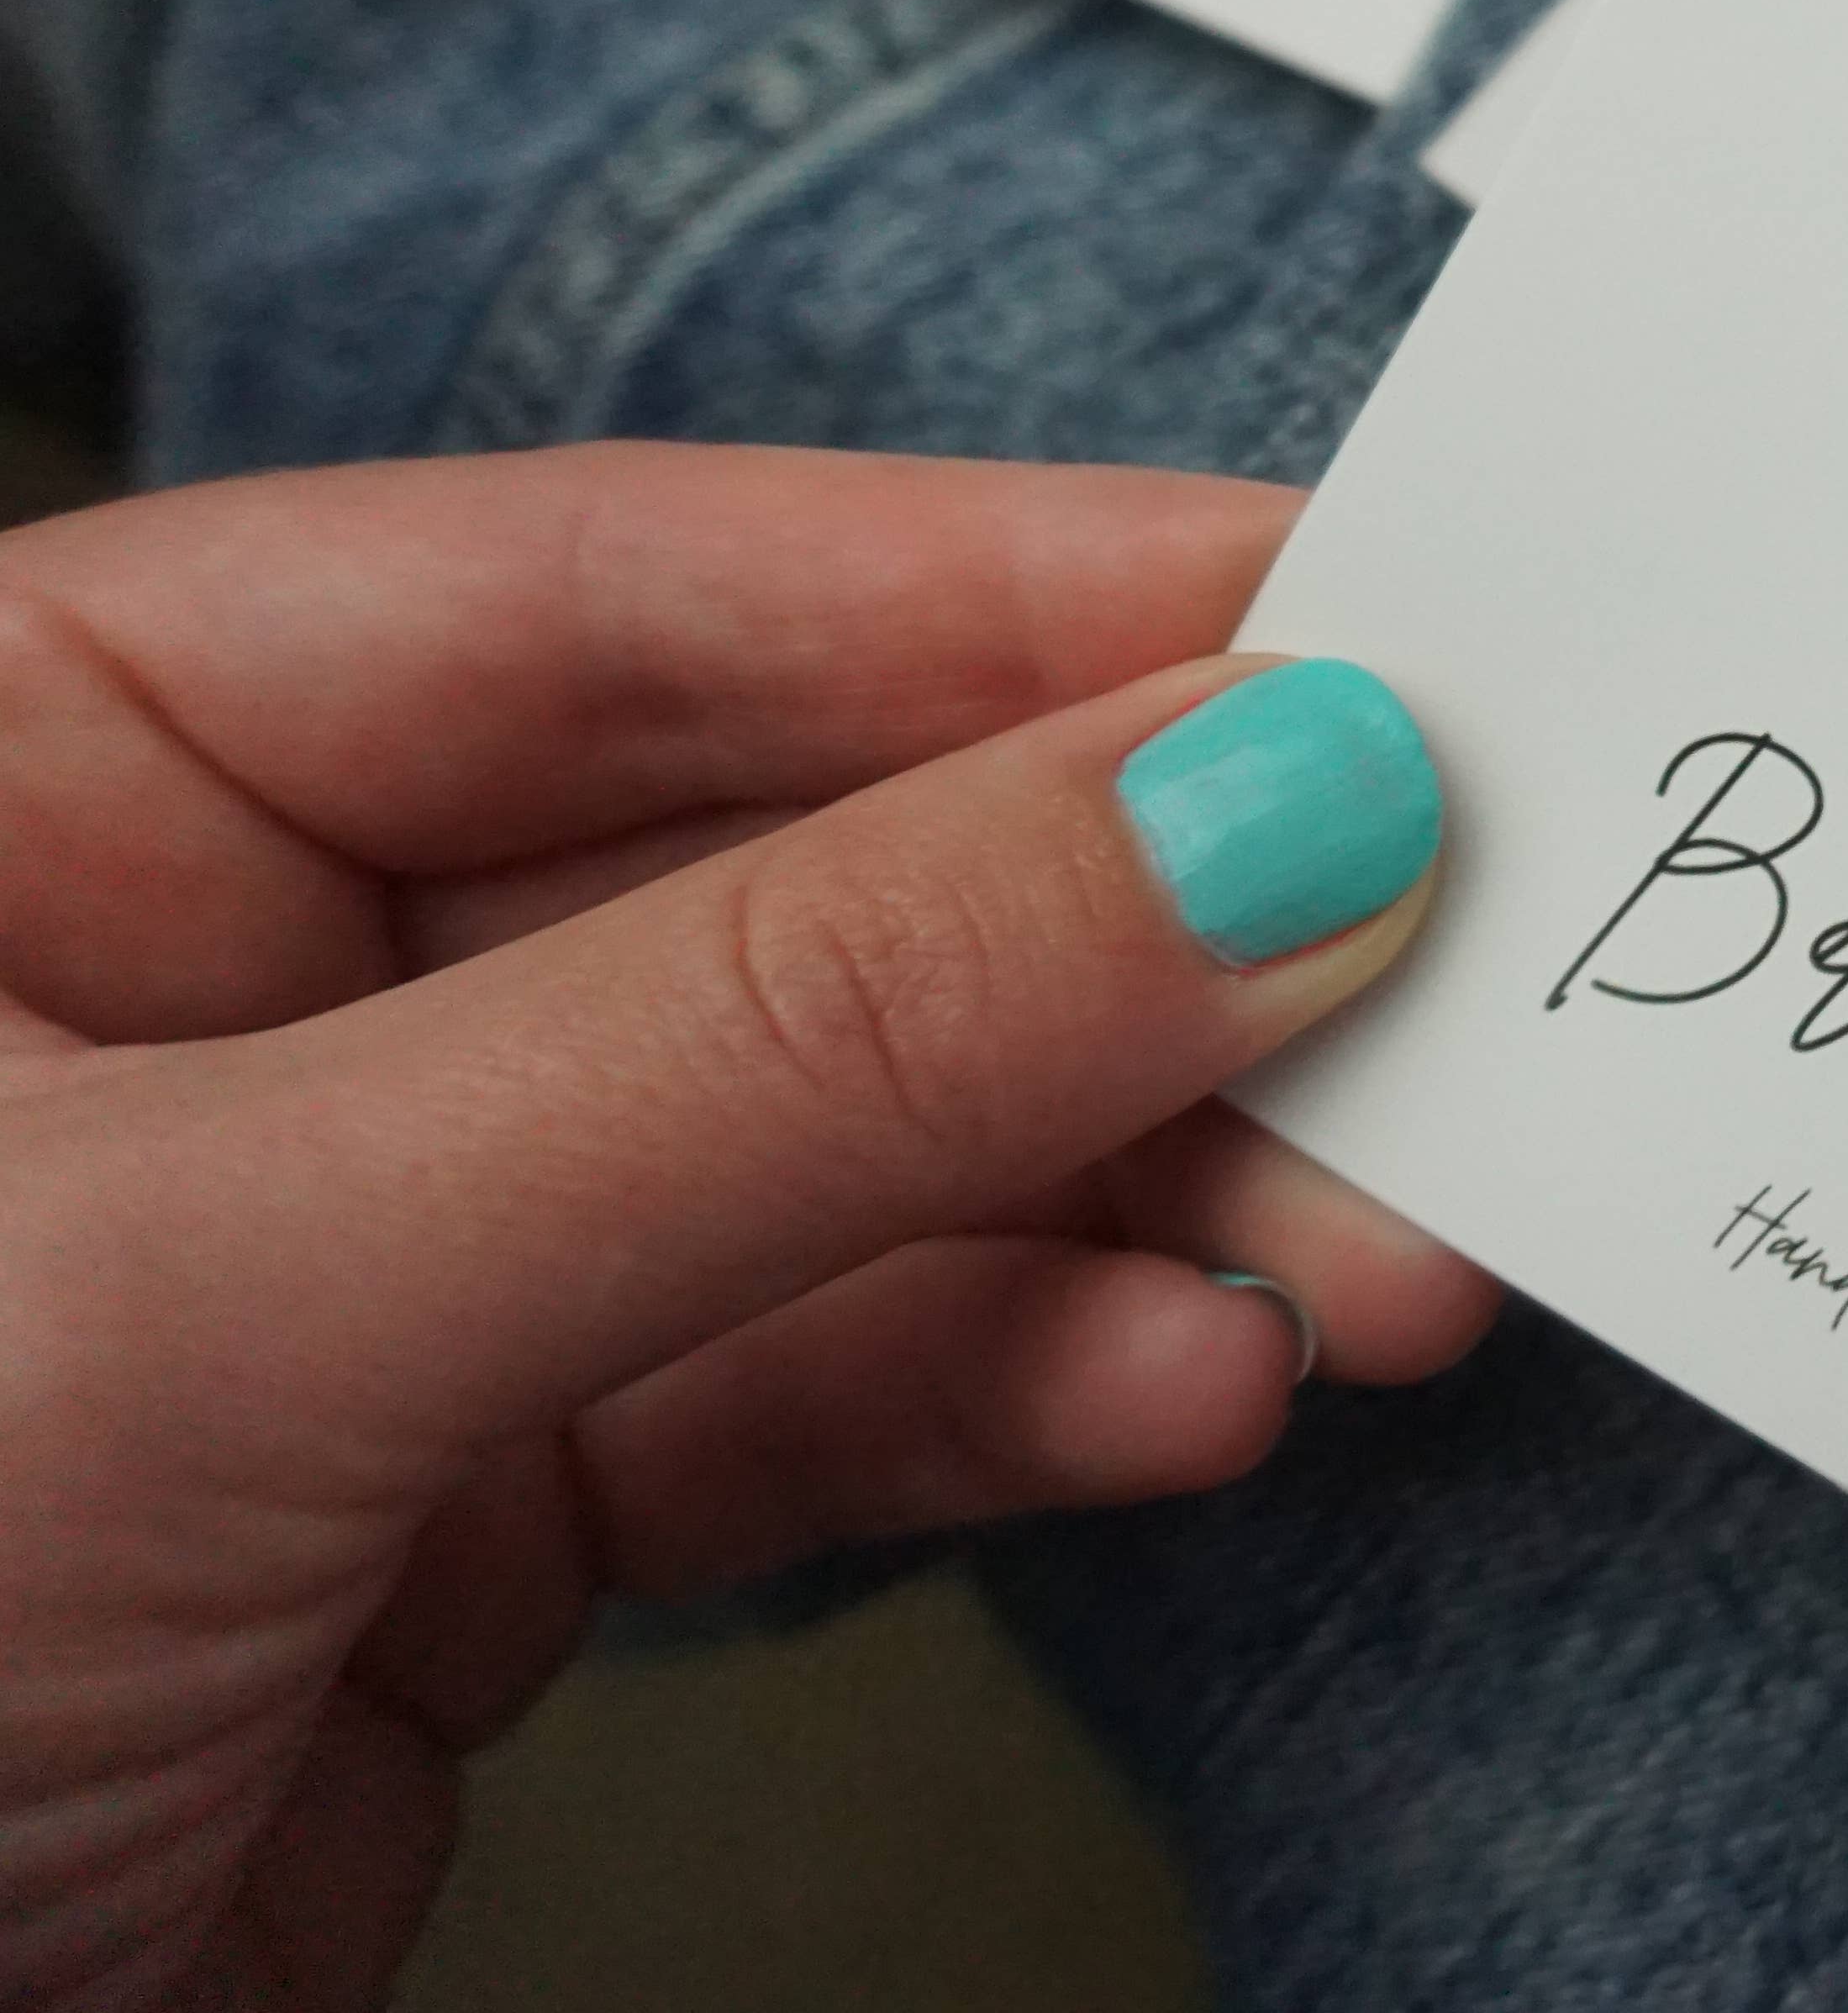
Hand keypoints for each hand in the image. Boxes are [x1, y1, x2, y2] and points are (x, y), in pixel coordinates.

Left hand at [0, 443, 1497, 2010]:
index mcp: (24, 761)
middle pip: (794, 868)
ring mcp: (343, 1252)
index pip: (623, 591)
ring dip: (1145, 1209)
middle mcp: (194, 971)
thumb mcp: (217, 1295)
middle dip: (1138, 960)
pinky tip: (1183, 1401)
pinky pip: (811, 1383)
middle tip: (1447, 990)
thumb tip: (1251, 812)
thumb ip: (770, 1043)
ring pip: (856, 1146)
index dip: (1029, 597)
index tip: (1379, 634)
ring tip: (1369, 1262)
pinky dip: (1025, 1394)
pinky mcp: (442, 1515)